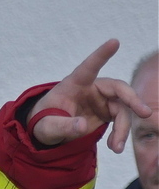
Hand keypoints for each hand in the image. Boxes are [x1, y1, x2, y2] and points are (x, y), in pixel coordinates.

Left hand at [27, 39, 152, 151]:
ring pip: (122, 109)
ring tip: (116, 148)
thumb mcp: (47, 127)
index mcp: (74, 84)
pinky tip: (114, 146)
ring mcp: (101, 100)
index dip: (101, 54)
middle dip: (132, 100)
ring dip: (123, 129)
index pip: (88, 67)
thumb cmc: (44, 122)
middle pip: (118, 88)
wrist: (48, 131)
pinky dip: (120, 134)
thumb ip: (62, 126)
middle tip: (144, 113)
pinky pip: (121, 120)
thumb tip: (82, 126)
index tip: (114, 41)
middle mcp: (91, 88)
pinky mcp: (107, 112)